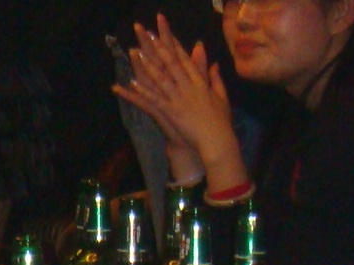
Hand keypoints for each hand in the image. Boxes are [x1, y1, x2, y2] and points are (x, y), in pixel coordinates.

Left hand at [113, 15, 245, 186]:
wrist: (217, 140)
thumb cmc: (221, 122)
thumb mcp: (222, 96)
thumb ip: (215, 78)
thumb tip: (214, 63)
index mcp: (200, 83)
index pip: (186, 61)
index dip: (175, 46)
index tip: (167, 34)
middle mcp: (188, 87)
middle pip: (172, 64)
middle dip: (160, 48)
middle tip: (149, 35)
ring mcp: (179, 99)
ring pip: (160, 78)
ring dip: (147, 65)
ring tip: (136, 53)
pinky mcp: (171, 112)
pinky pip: (153, 100)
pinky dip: (142, 91)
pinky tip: (131, 83)